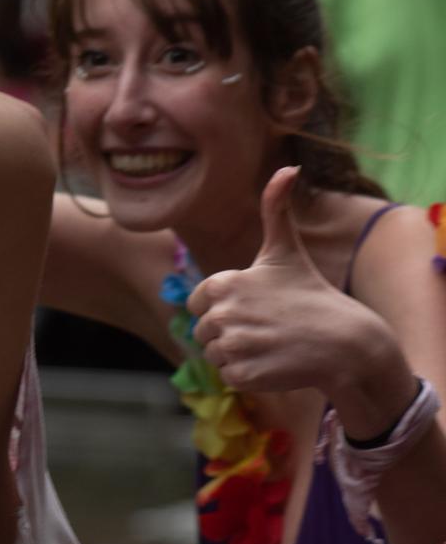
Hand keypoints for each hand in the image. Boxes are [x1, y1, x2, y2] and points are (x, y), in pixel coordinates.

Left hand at [187, 168, 400, 402]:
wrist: (346, 343)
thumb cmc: (311, 294)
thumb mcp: (286, 249)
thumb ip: (275, 209)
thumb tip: (289, 166)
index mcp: (222, 283)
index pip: (197, 303)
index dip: (222, 307)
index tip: (253, 306)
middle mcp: (222, 313)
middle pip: (204, 332)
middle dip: (230, 333)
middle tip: (266, 328)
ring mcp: (233, 345)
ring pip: (215, 355)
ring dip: (238, 354)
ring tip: (271, 344)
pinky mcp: (244, 374)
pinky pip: (230, 377)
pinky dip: (249, 375)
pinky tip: (274, 363)